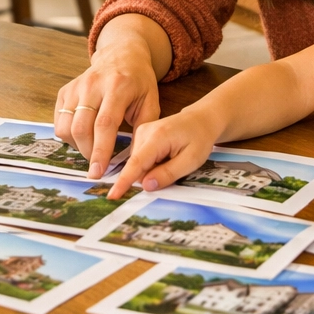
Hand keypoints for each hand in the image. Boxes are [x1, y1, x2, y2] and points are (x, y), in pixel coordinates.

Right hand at [54, 44, 161, 178]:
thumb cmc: (139, 81)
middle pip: (81, 128)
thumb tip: (133, 163)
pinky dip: (69, 135)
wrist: (122, 54)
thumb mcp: (151, 102)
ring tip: (92, 148)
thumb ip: (143, 131)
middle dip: (88, 153)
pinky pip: (59, 121)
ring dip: (77, 145)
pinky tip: (84, 135)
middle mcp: (92, 84)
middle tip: (98, 165)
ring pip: (65, 126)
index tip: (98, 172)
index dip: (100, 151)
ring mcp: (75, 86)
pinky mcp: (65, 90)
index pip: (104, 124)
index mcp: (117, 87)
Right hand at [106, 109, 220, 199]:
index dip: (124, 182)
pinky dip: (152, 164)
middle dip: (150, 176)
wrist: (201, 118)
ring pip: (139, 164)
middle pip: (137, 166)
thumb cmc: (200, 138)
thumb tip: (145, 186)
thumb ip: (168, 173)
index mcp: (157, 137)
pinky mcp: (140, 136)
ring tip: (172, 158)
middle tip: (174, 168)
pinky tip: (166, 156)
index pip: (136, 163)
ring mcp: (141, 133)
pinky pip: (141, 159)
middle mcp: (144, 133)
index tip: (112, 195)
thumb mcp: (191, 160)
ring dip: (152, 170)